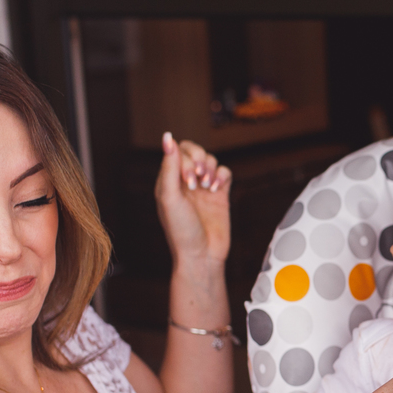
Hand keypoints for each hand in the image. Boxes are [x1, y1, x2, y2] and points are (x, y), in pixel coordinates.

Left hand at [154, 132, 232, 266]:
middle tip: (198, 180)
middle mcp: (185, 182)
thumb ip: (169, 166)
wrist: (202, 256)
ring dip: (211, 169)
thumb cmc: (181, 231)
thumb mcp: (170, 197)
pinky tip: (216, 190)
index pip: (177, 152)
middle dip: (199, 161)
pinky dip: (222, 176)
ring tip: (208, 186)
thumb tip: (167, 137)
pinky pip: (224, 173)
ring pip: (210, 160)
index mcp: (169, 182)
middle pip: (195, 152)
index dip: (186, 160)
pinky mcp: (220, 195)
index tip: (188, 181)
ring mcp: (203, 188)